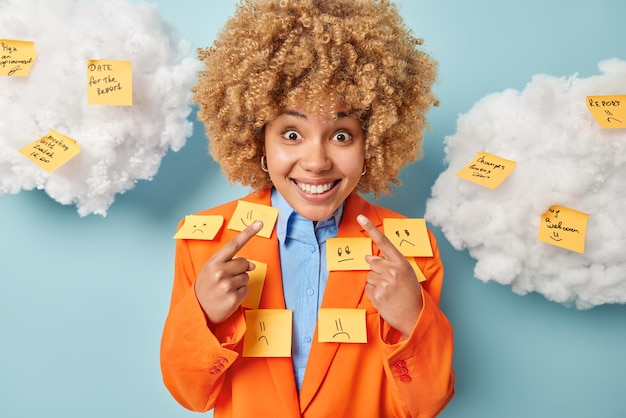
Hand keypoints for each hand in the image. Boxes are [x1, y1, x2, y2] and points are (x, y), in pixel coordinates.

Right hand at [194, 220, 262, 323]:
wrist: (197, 310)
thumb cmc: (206, 286)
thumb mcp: (211, 270)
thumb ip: (230, 262)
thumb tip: (252, 265)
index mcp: (214, 262)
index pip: (234, 244)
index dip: (248, 232)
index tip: (259, 223)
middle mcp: (220, 272)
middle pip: (244, 263)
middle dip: (241, 269)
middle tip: (228, 278)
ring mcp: (227, 286)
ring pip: (246, 277)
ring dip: (240, 282)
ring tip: (226, 288)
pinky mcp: (234, 298)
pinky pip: (246, 290)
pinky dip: (240, 293)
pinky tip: (229, 296)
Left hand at [357, 214, 422, 339]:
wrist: (414, 316)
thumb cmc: (410, 294)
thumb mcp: (405, 274)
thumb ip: (389, 263)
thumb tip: (368, 257)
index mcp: (401, 263)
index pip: (384, 242)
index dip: (372, 228)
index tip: (360, 217)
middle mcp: (392, 270)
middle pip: (373, 263)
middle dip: (378, 271)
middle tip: (391, 283)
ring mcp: (384, 282)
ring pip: (369, 276)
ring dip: (376, 283)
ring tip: (389, 292)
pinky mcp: (377, 294)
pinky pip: (368, 288)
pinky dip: (373, 293)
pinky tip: (385, 298)